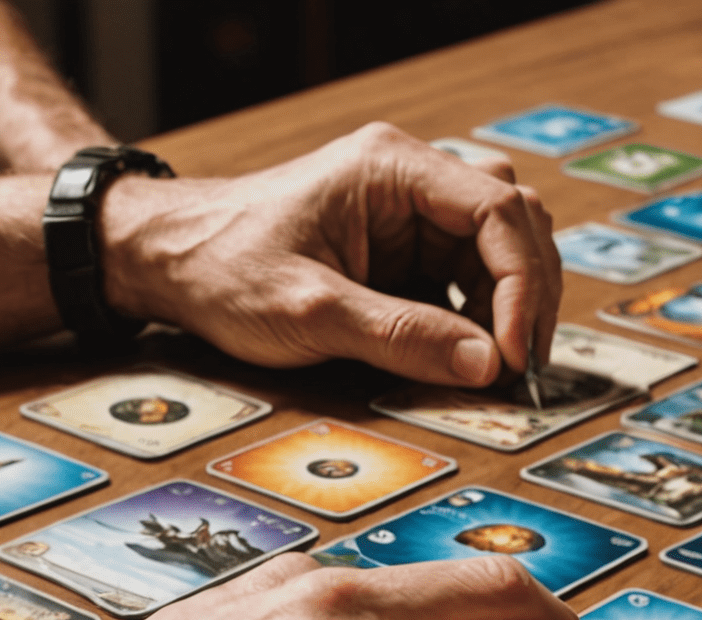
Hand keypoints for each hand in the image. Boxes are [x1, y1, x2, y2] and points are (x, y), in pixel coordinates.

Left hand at [102, 122, 560, 386]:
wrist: (171, 261)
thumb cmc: (224, 269)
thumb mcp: (311, 312)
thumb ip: (402, 338)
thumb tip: (486, 366)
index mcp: (392, 168)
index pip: (498, 211)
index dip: (522, 286)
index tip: (513, 354)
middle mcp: (412, 178)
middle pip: (516, 223)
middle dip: (530, 296)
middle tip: (521, 368)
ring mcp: (413, 213)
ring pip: (502, 250)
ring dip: (512, 308)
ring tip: (500, 367)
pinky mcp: (408, 250)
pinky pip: (471, 276)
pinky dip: (484, 318)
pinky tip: (471, 356)